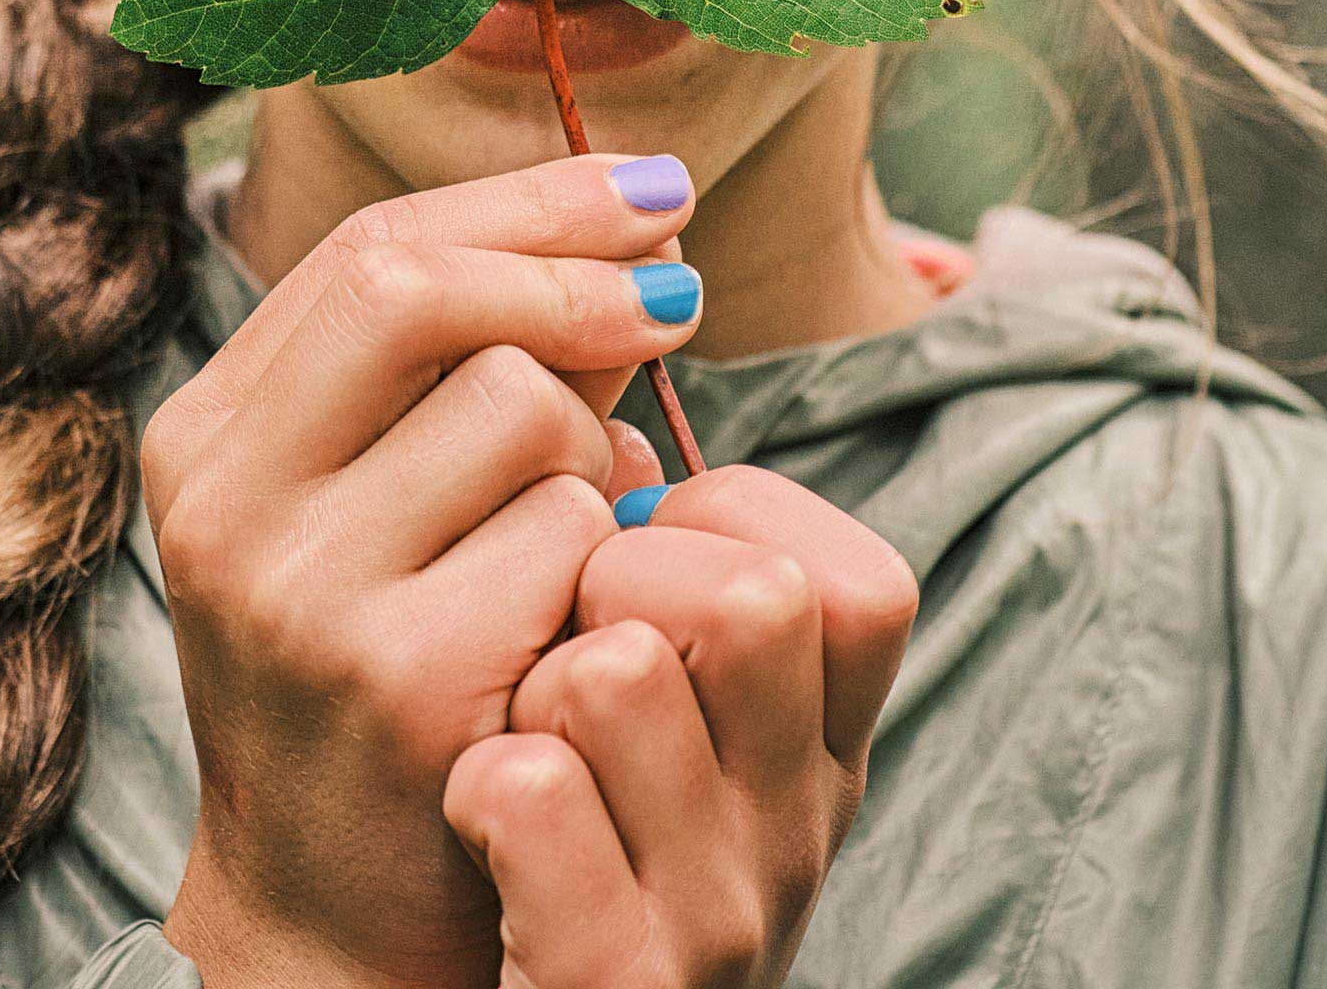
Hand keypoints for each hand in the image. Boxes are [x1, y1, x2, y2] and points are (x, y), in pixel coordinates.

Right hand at [146, 151, 705, 988]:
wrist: (336, 920)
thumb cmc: (382, 683)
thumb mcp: (368, 513)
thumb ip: (455, 376)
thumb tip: (634, 229)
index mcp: (208, 440)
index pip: (370, 250)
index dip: (528, 201)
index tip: (651, 191)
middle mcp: (229, 506)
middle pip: (419, 289)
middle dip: (574, 275)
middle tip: (680, 299)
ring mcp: (307, 595)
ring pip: (519, 406)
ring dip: (594, 452)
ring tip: (576, 537)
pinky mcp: (407, 682)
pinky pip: (572, 532)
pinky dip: (608, 558)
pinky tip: (580, 617)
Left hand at [441, 466, 916, 988]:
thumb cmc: (564, 847)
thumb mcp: (667, 722)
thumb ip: (667, 569)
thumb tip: (610, 397)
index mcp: (827, 758)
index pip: (853, 577)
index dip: (724, 525)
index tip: (641, 561)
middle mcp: (800, 838)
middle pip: (755, 596)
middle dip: (620, 580)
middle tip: (563, 648)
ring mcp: (718, 920)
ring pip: (619, 669)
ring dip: (534, 679)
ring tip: (517, 737)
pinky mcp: (614, 983)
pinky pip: (531, 787)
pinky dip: (480, 779)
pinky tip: (474, 816)